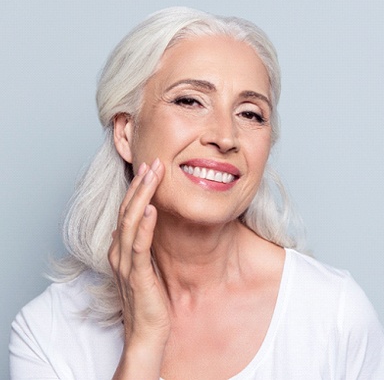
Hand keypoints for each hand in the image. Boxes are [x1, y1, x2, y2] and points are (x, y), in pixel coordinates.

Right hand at [108, 159, 169, 377]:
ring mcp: (126, 263)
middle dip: (140, 184)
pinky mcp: (137, 275)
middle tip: (153, 162)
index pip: (127, 211)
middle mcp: (118, 253)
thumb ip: (144, 245)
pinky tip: (151, 208)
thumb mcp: (146, 265)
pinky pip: (139, 246)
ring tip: (152, 174)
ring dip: (141, 196)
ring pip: (130, 221)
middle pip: (127, 210)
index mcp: (121, 249)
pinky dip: (144, 225)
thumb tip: (149, 223)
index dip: (137, 189)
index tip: (150, 169)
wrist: (146, 332)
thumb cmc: (149, 299)